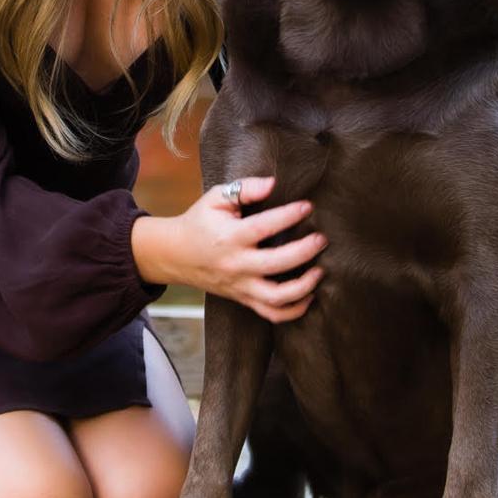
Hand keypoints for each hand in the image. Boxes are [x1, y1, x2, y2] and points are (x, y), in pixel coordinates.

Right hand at [131, 176, 325, 321]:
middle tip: (322, 239)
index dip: (289, 215)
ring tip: (320, 270)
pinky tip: (309, 295)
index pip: (264, 226)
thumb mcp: (216, 197)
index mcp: (229, 237)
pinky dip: (294, 311)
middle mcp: (236, 265)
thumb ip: (245, 189)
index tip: (308, 206)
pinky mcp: (243, 298)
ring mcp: (240, 286)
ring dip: (303, 287)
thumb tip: (272, 184)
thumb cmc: (200, 221)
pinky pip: (271, 314)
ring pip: (276, 298)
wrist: (175, 255)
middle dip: (304, 252)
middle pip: (276, 264)